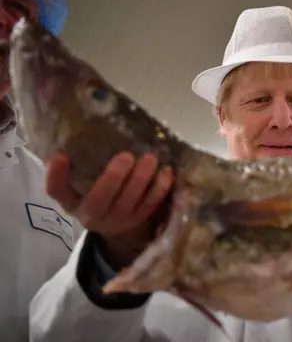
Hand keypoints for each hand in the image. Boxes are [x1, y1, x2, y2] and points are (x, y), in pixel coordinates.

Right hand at [45, 151, 173, 266]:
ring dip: (141, 181)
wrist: (113, 220)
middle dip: (113, 178)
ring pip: (128, 203)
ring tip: (150, 159)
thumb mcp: (79, 183)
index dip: (56, 176)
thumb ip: (74, 166)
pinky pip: (150, 206)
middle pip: (99, 200)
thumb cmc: (93, 191)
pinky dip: (159, 189)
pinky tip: (166, 172)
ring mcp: (117, 221)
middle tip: (127, 155)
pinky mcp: (138, 220)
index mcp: (72, 202)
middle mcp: (92, 216)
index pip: (57, 192)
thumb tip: (71, 138)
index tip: (59, 156)